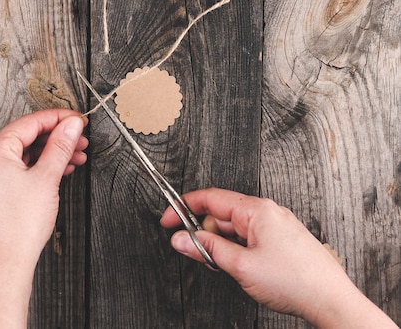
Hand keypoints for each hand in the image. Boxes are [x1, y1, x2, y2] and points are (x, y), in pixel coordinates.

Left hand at [0, 109, 87, 328]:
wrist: (6, 263)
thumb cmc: (20, 225)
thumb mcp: (47, 178)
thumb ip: (60, 146)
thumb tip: (71, 125)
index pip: (31, 122)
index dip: (59, 119)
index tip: (78, 120)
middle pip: (28, 136)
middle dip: (57, 138)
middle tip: (80, 140)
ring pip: (25, 153)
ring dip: (51, 153)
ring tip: (76, 157)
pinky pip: (18, 167)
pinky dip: (39, 166)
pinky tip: (60, 170)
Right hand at [160, 188, 397, 328]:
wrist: (332, 301)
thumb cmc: (295, 281)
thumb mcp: (241, 266)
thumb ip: (207, 249)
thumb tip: (181, 239)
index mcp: (256, 209)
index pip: (210, 198)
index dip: (184, 207)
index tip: (168, 220)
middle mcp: (267, 212)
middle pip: (221, 214)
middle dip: (204, 232)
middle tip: (194, 253)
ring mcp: (276, 225)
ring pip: (235, 228)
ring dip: (221, 244)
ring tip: (224, 266)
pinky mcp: (281, 240)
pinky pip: (249, 237)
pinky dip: (236, 249)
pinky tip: (238, 266)